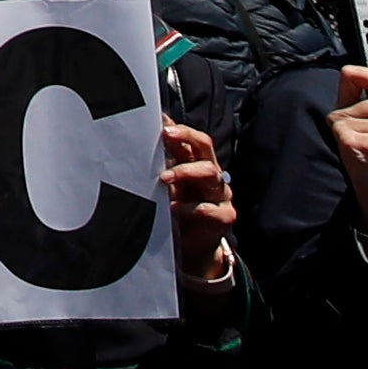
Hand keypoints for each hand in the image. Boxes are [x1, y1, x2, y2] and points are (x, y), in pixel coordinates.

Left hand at [161, 116, 237, 293]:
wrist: (193, 246)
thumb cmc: (178, 211)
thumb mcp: (169, 186)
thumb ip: (162, 165)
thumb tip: (141, 140)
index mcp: (197, 164)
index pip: (192, 139)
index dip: (179, 128)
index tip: (161, 122)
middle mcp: (211, 175)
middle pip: (205, 146)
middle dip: (186, 136)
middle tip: (166, 135)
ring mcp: (221, 194)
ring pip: (211, 173)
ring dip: (186, 171)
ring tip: (164, 178)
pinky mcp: (225, 216)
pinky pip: (209, 208)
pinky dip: (190, 207)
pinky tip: (174, 208)